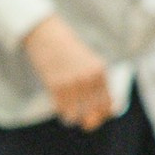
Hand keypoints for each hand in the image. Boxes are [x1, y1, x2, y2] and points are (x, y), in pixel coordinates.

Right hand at [23, 13, 112, 129]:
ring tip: (72, 113)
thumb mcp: (89, 62)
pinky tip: (63, 110)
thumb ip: (97, 83)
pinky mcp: (56, 86)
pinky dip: (64, 113)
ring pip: (77, 114)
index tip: (96, 114)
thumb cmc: (68, 50)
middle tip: (84, 119)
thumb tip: (108, 109)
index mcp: (100, 72)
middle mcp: (89, 78)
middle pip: (94, 112)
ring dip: (75, 117)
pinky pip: (63, 110)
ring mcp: (73, 83)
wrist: (46, 35)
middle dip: (89, 119)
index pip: (108, 104)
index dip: (103, 114)